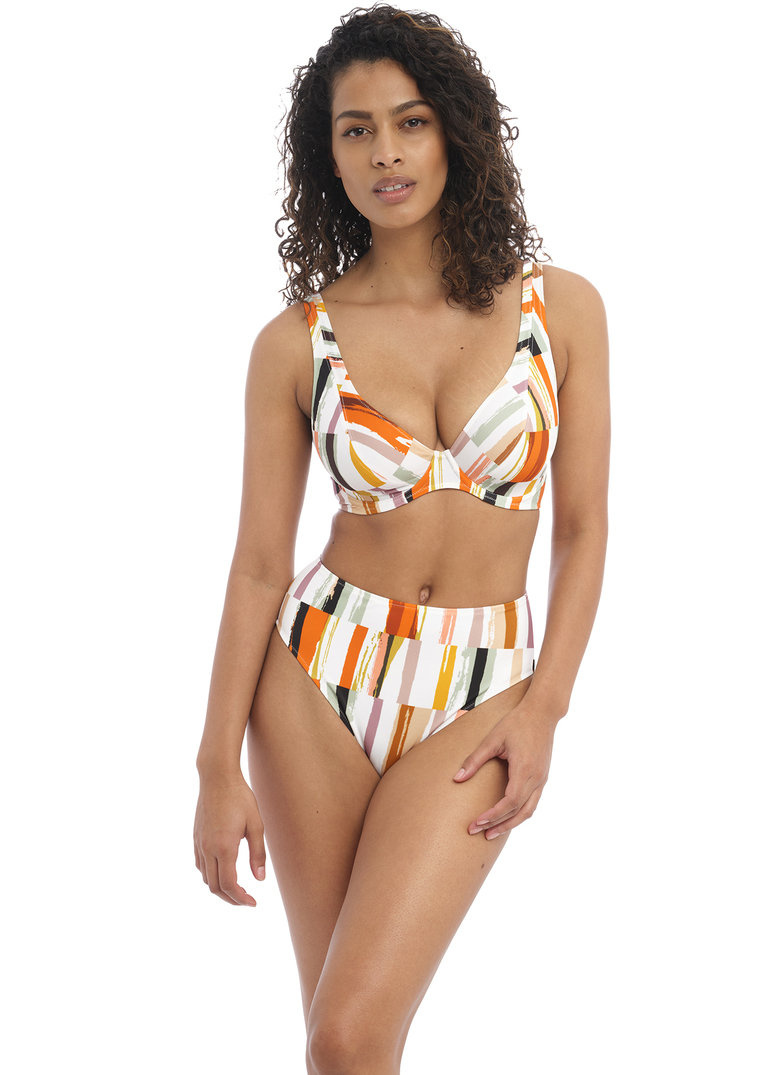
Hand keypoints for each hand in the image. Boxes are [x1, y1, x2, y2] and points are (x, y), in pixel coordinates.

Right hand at [193, 774, 265, 905]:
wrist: (217, 777)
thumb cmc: (240, 797)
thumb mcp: (256, 824)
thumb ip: (258, 854)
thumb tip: (259, 879)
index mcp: (224, 847)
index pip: (229, 884)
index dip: (241, 898)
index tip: (253, 903)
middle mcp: (207, 848)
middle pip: (214, 887)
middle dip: (230, 898)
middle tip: (247, 901)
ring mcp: (199, 843)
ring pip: (205, 878)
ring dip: (219, 888)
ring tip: (236, 889)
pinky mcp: (196, 837)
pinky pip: (200, 865)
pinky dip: (210, 875)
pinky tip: (222, 871)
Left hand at [453, 704, 557, 838]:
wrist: (542, 713)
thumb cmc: (516, 723)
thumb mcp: (492, 739)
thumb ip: (474, 760)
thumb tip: (457, 778)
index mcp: (524, 770)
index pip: (509, 803)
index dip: (493, 816)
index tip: (476, 823)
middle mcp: (536, 778)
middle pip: (518, 812)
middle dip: (497, 825)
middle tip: (477, 832)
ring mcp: (542, 779)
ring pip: (528, 811)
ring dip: (510, 824)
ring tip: (491, 832)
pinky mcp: (543, 777)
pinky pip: (532, 802)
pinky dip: (519, 813)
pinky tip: (506, 816)